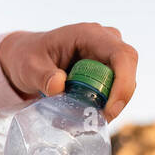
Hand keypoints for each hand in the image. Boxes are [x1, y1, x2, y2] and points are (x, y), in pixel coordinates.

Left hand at [0, 23, 137, 121]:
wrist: (26, 58)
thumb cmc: (27, 57)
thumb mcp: (28, 66)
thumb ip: (41, 76)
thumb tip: (59, 86)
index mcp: (89, 34)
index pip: (121, 55)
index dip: (123, 82)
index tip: (110, 109)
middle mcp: (104, 42)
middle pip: (127, 70)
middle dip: (119, 98)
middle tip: (99, 120)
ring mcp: (107, 56)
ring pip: (124, 82)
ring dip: (111, 104)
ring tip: (87, 120)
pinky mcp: (106, 70)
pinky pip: (115, 90)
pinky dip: (105, 105)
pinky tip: (87, 115)